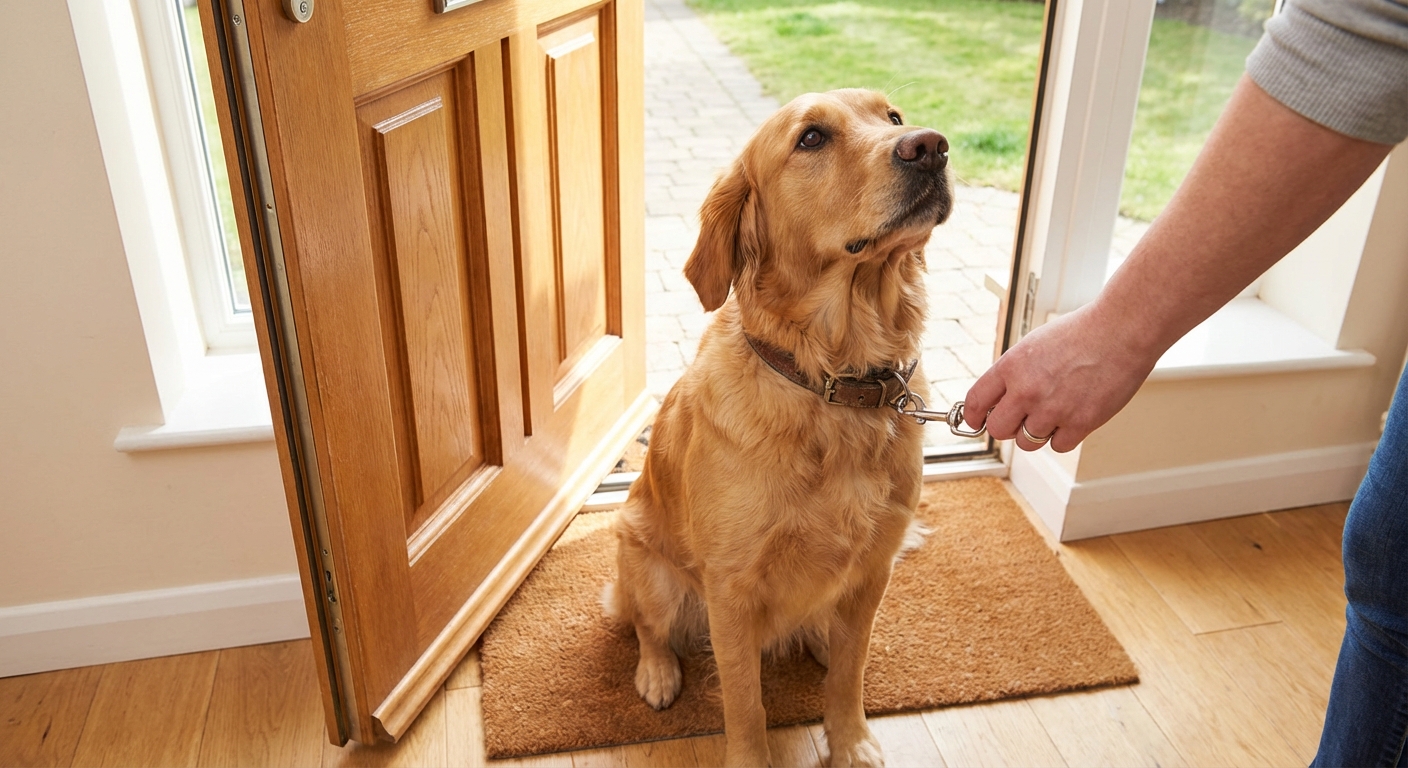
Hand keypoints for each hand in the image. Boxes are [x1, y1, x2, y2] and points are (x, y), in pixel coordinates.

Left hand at [962, 300, 1161, 451]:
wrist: (1121, 331)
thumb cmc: (1081, 334)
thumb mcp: (1033, 346)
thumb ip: (1013, 374)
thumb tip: (1000, 402)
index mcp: (1011, 367)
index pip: (976, 401)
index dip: (974, 416)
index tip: (977, 421)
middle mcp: (1027, 390)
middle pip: (998, 430)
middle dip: (1008, 426)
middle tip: (1022, 418)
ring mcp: (1053, 409)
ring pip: (1027, 442)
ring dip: (1037, 432)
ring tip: (1055, 411)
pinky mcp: (1080, 423)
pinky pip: (1058, 446)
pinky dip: (1064, 436)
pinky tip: (1074, 415)